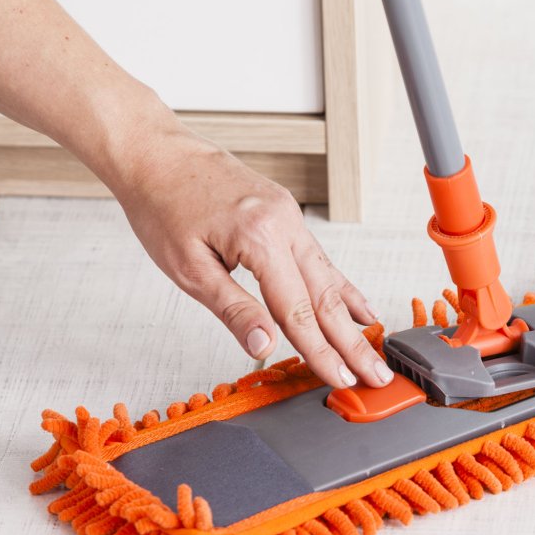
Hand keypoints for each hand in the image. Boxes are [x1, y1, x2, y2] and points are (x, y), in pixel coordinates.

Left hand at [114, 126, 393, 389]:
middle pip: (326, 297)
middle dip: (353, 342)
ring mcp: (290, 216)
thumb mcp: (188, 268)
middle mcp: (285, 222)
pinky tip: (360, 308)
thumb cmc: (163, 205)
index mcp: (260, 236)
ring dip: (352, 320)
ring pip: (329, 278)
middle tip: (377, 376)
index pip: (298, 310)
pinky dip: (341, 288)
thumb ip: (233, 309)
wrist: (157, 155)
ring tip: (374, 350)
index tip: (342, 379)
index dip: (322, 351)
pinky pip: (320, 259)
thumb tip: (264, 347)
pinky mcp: (287, 215)